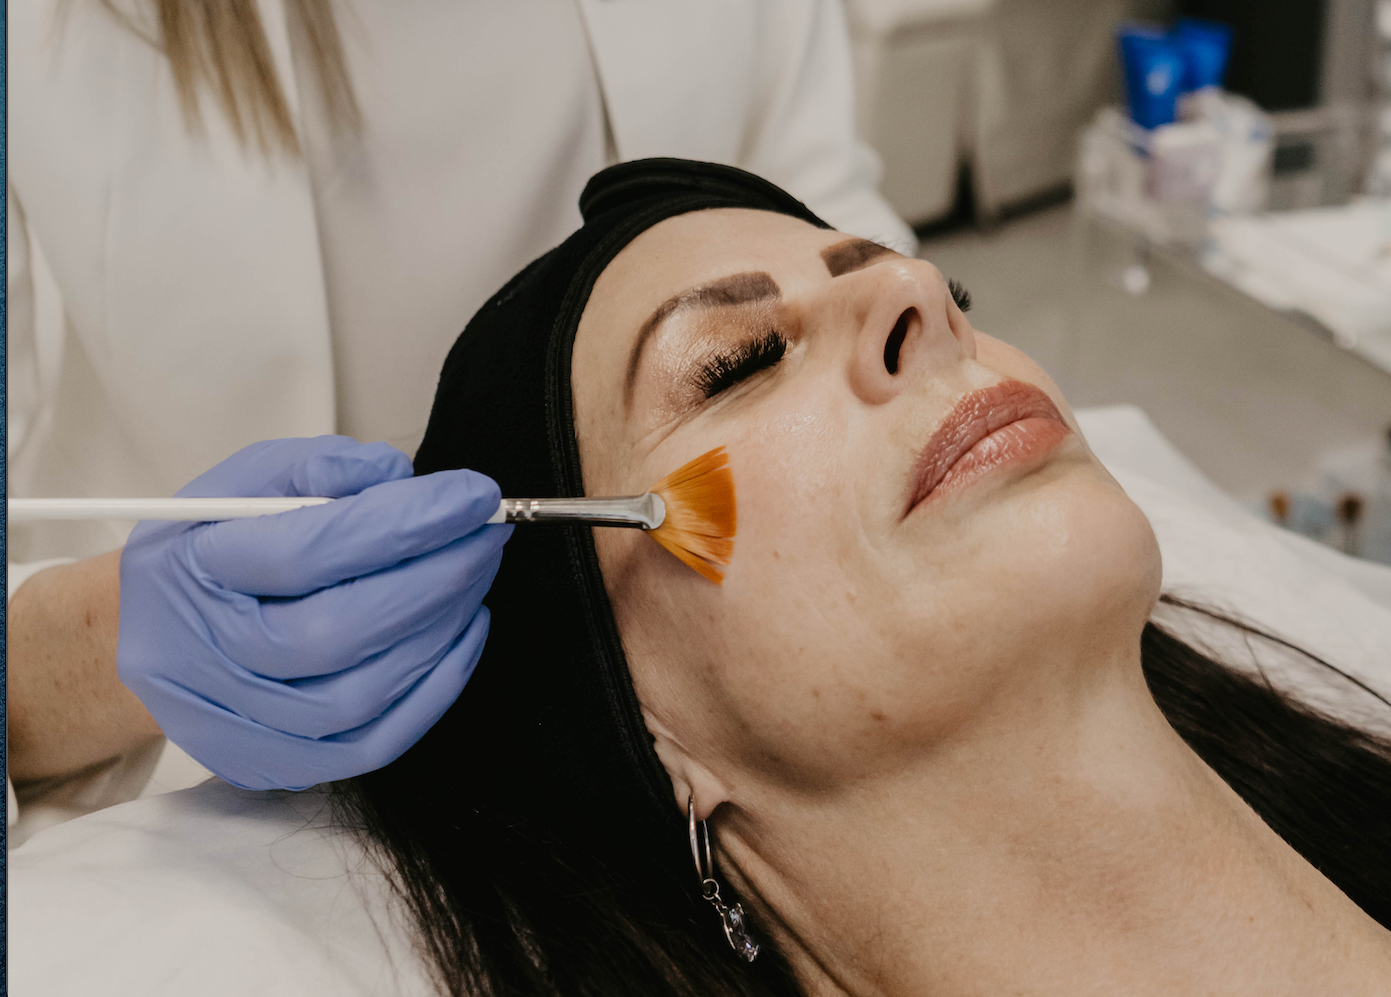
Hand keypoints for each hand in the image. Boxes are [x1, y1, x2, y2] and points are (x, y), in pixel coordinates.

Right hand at [117, 436, 510, 789]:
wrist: (163, 631)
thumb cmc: (216, 544)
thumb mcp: (249, 481)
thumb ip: (321, 469)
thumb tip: (397, 477)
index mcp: (187, 573)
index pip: (305, 553)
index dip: (402, 524)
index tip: (474, 495)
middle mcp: (201, 661)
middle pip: (335, 634)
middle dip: (434, 578)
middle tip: (488, 533)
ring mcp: (235, 724)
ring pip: (361, 696)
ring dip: (441, 629)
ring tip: (475, 572)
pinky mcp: (274, 765)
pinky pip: (375, 744)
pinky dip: (436, 688)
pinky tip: (463, 630)